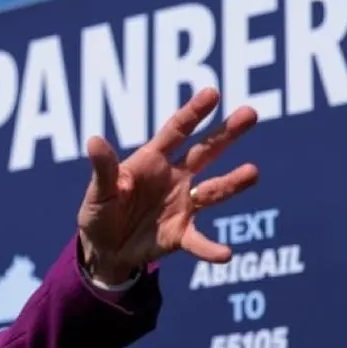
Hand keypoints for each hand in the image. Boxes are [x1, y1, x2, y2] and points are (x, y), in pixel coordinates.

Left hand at [77, 87, 259, 284]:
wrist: (103, 250)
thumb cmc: (99, 213)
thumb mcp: (98, 192)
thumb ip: (104, 170)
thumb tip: (94, 141)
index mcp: (152, 161)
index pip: (177, 131)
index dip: (194, 112)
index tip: (213, 93)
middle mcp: (174, 178)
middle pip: (205, 152)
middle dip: (227, 134)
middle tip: (250, 113)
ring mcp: (182, 206)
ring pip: (213, 191)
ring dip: (232, 183)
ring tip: (252, 173)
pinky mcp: (181, 235)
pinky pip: (199, 242)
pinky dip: (211, 249)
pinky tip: (226, 254)